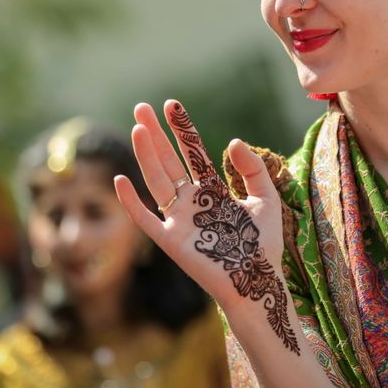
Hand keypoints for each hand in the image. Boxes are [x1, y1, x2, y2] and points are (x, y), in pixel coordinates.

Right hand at [114, 100, 298, 352]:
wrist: (257, 282)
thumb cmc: (264, 244)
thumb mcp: (266, 198)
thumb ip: (252, 169)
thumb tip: (232, 141)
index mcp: (212, 189)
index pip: (192, 152)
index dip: (181, 129)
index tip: (171, 105)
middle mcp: (192, 201)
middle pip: (168, 161)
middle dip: (155, 134)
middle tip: (141, 107)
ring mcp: (179, 219)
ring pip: (156, 180)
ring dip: (145, 155)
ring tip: (137, 128)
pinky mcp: (171, 241)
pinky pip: (145, 219)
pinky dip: (132, 202)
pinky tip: (121, 179)